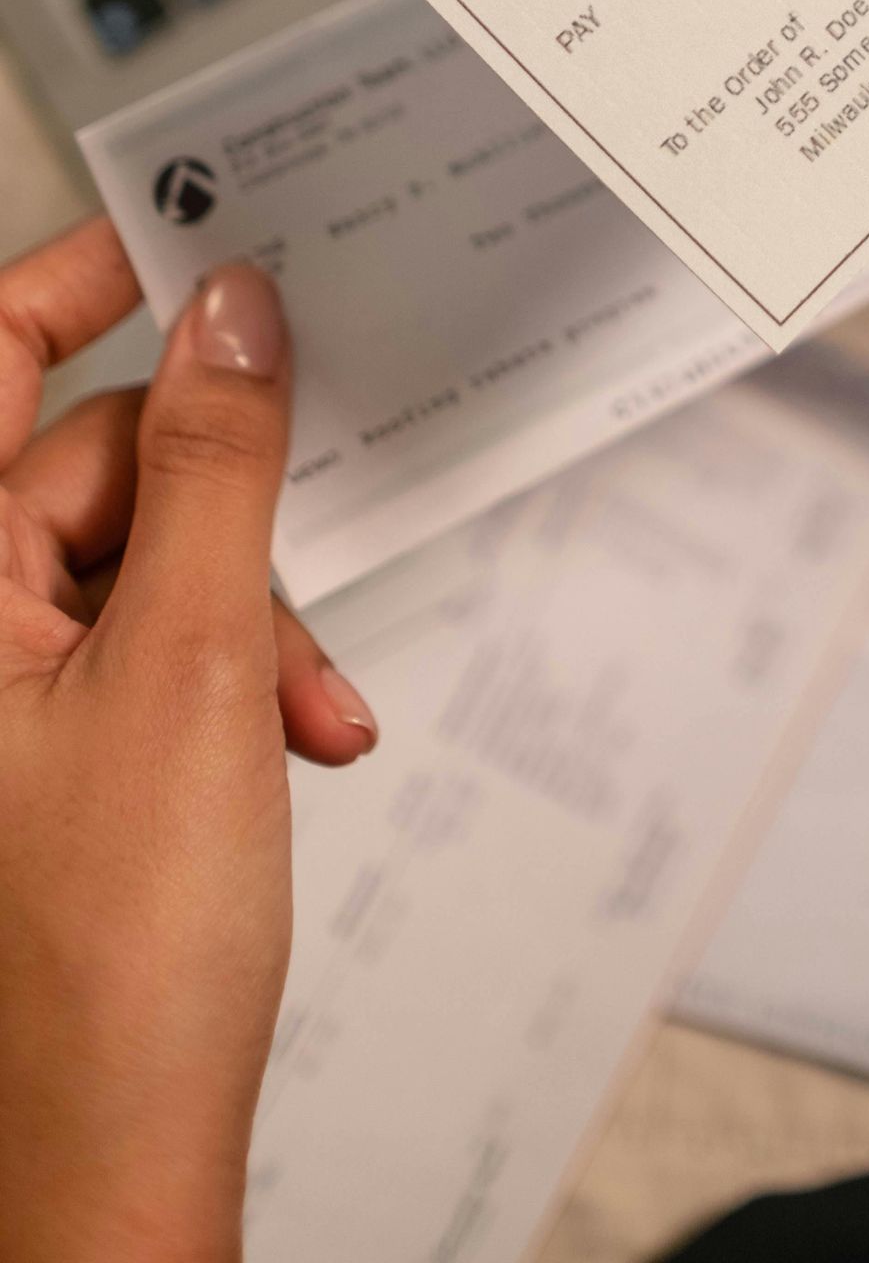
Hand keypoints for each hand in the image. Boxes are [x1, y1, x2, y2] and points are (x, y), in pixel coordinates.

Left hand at [0, 221, 376, 1262]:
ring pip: (137, 555)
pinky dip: (228, 670)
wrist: (112, 1162)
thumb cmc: (108, 965)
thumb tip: (230, 314)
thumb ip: (214, 465)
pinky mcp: (40, 743)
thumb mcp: (192, 666)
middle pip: (85, 465)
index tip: (188, 236)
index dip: (78, 278)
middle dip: (217, 509)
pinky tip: (284, 739)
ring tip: (298, 710)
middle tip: (293, 577)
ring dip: (242, 610)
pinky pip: (143, 637)